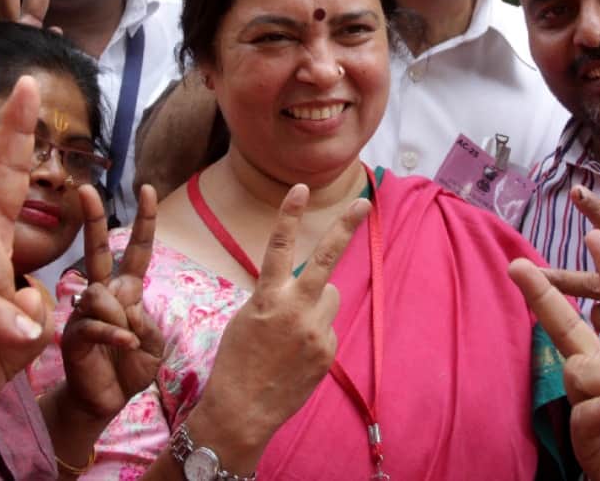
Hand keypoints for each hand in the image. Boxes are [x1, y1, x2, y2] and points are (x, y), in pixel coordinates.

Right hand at [61, 183, 163, 418]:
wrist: (104, 401)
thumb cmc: (129, 369)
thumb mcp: (152, 342)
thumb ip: (145, 319)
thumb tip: (121, 304)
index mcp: (126, 291)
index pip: (137, 251)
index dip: (145, 221)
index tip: (148, 190)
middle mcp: (102, 294)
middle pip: (98, 249)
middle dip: (93, 218)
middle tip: (86, 189)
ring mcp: (84, 312)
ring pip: (102, 294)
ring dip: (122, 320)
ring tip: (126, 344)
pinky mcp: (73, 333)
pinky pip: (95, 323)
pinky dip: (116, 334)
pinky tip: (126, 344)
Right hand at [186, 184, 368, 469]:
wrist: (242, 412)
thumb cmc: (236, 361)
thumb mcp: (246, 318)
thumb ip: (276, 296)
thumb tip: (306, 287)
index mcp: (266, 298)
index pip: (278, 247)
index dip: (290, 215)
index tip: (301, 188)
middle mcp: (295, 310)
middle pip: (326, 260)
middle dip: (345, 228)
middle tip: (364, 203)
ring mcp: (315, 331)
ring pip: (329, 296)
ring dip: (317, 302)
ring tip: (292, 331)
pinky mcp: (328, 351)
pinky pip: (328, 326)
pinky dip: (316, 332)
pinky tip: (296, 354)